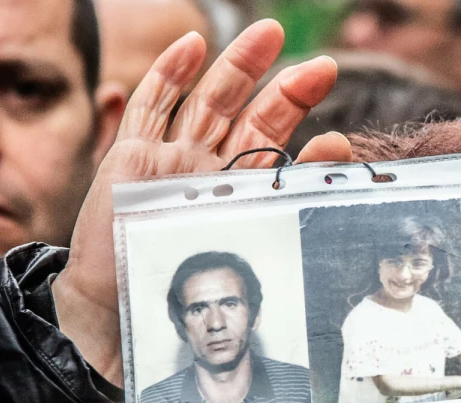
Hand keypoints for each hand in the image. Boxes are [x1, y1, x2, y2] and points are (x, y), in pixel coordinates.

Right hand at [52, 21, 352, 384]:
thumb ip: (294, 189)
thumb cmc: (183, 283)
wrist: (120, 308)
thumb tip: (340, 146)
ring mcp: (170, 159)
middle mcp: (207, 169)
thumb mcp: (247, 234)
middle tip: (320, 66)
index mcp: (237, 191)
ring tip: (270, 36)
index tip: (327, 90)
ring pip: (208, 101)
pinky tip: (193, 46)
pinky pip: (152, 107)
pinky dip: (169, 75)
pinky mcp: (132, 157)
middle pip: (248, 114)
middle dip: (283, 87)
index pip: (274, 141)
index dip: (300, 114)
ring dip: (237, 66)